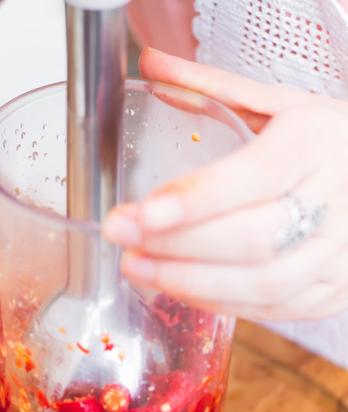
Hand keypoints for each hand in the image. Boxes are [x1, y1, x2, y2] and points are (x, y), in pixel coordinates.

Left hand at [103, 48, 347, 320]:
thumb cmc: (324, 142)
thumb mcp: (280, 105)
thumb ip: (214, 88)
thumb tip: (150, 66)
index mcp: (316, 145)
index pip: (254, 176)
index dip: (194, 200)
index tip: (140, 214)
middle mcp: (335, 202)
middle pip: (252, 238)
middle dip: (178, 246)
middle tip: (123, 240)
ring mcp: (338, 254)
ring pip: (263, 283)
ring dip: (191, 283)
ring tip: (138, 268)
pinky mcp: (333, 290)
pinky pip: (273, 308)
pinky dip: (220, 303)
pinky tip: (180, 287)